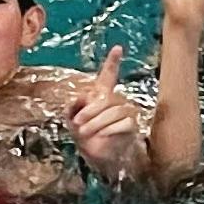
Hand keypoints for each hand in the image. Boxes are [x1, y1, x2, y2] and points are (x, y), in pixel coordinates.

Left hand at [68, 46, 142, 178]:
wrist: (97, 155)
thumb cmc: (85, 135)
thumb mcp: (72, 119)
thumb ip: (73, 105)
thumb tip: (83, 96)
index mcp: (102, 95)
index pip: (108, 75)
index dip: (113, 62)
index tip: (118, 48)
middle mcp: (116, 100)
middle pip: (105, 99)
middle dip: (90, 111)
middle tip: (78, 123)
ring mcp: (126, 112)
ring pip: (113, 111)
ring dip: (96, 123)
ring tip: (85, 132)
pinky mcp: (132, 125)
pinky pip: (123, 123)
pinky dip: (109, 131)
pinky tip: (103, 136)